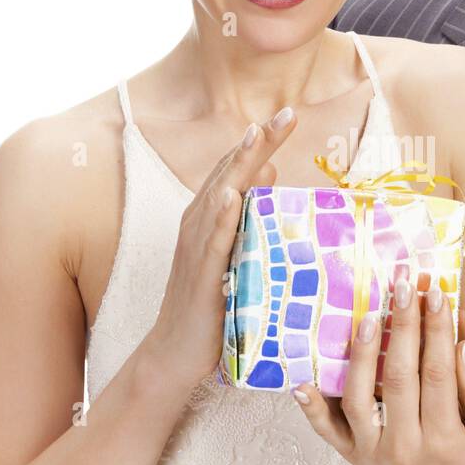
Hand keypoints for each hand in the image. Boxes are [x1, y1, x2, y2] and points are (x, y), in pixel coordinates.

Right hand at [144, 107, 297, 391]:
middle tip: (287, 114)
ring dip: (239, 166)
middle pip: (231, 173)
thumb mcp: (236, 252)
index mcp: (209, 216)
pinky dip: (218, 217)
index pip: (237, 169)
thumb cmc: (210, 302)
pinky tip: (228, 196)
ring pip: (220, 197)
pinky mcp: (199, 275)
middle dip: (258, 142)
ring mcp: (197, 247)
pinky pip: (210, 242)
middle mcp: (198, 223)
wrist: (175, 350)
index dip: (262, 141)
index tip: (290, 114)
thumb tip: (271, 172)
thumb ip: (249, 214)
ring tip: (258, 136)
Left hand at [292, 277, 464, 464]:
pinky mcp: (351, 455)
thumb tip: (463, 347)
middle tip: (404, 287)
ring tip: (368, 316)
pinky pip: (327, 431)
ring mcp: (371, 451)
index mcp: (443, 440)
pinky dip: (312, 408)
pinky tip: (302, 381)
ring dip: (361, 354)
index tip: (437, 295)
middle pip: (400, 377)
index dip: (438, 332)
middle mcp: (403, 446)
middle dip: (402, 327)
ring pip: (359, 398)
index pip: (439, 374)